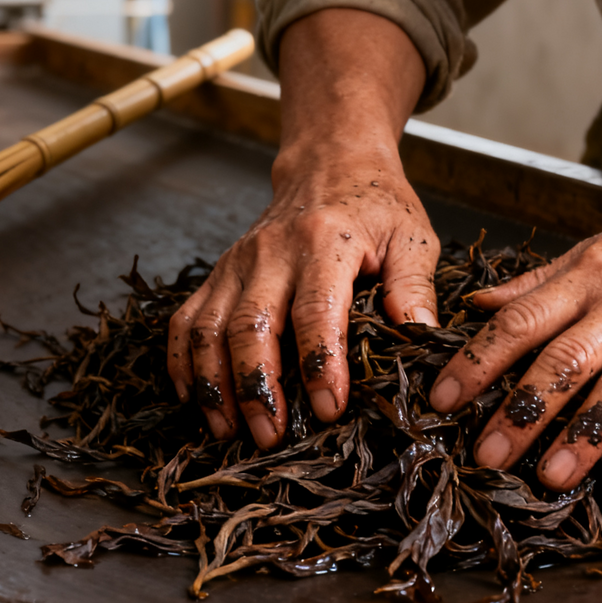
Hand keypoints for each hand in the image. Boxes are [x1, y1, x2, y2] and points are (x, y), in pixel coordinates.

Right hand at [166, 8, 432, 447]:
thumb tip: (419, 335)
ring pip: (208, 329)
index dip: (320, 363)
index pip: (315, 310)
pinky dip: (182, 363)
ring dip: (214, 385)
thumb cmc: (376, 207)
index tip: (330, 409)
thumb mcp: (412, 237)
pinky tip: (195, 401)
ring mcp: (237, 264)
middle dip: (257, 387)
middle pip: (250, 325)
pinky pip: (185, 321)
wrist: (330, 165)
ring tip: (229, 432)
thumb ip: (414, 286)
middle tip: (271, 437)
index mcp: (325, 242)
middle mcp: (271, 253)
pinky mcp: (218, 274)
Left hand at [429, 197, 601, 489]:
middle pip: (566, 360)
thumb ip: (534, 286)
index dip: (479, 361)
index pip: (521, 321)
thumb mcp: (591, 254)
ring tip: (552, 477)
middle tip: (487, 457)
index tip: (442, 400)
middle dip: (522, 411)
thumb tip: (473, 306)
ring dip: (586, 435)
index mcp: (585, 279)